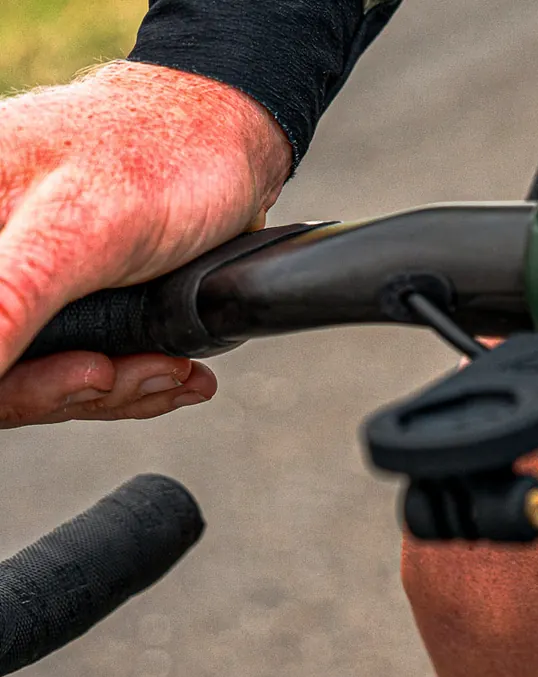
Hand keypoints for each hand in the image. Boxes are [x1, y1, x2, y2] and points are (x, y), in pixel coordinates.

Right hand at [0, 61, 290, 427]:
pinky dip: (131, 376)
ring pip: (41, 370)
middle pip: (2, 366)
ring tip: (174, 371)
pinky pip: (79, 357)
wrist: (223, 137)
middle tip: (155, 370)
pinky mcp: (64, 295)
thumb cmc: (155, 158)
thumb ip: (9, 296)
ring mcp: (20, 276)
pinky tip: (173, 375)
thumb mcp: (78, 230)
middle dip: (79, 386)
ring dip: (117, 386)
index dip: (17, 381)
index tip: (93, 372)